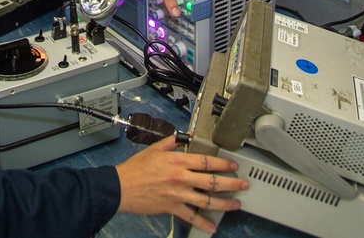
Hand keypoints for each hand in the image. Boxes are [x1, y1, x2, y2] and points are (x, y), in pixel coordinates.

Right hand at [115, 135, 245, 233]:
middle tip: (243, 185)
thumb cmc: (136, 168)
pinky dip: (202, 223)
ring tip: (235, 204)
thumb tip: (187, 135)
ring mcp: (178, 194)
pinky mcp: (172, 208)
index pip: (206, 161)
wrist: (121, 187)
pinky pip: (191, 217)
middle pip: (211, 181)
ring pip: (206, 200)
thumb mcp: (154, 149)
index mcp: (177, 161)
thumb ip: (172, 141)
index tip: (233, 166)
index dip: (223, 163)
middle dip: (231, 184)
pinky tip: (212, 227)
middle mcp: (181, 178)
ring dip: (224, 203)